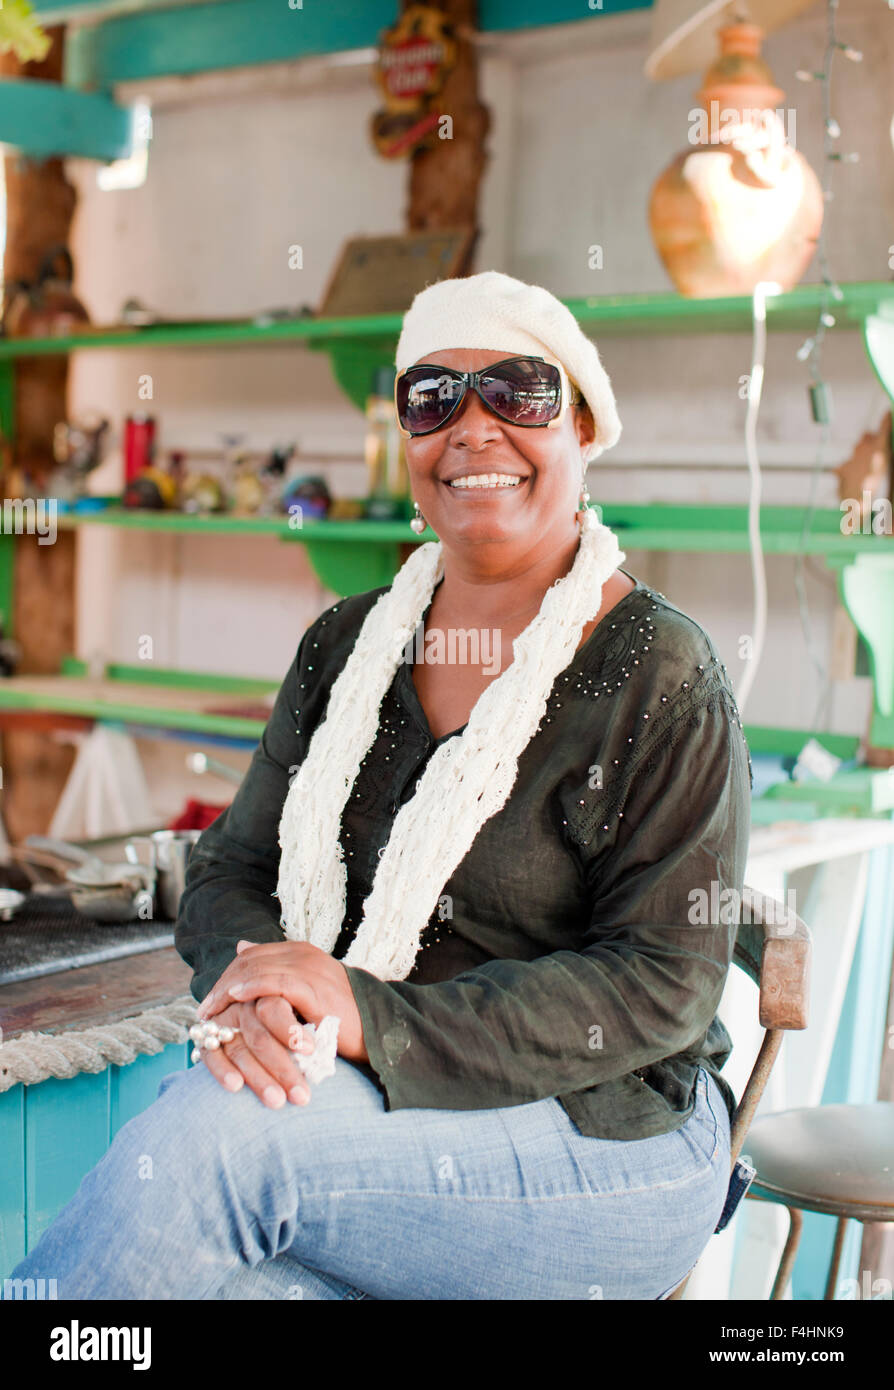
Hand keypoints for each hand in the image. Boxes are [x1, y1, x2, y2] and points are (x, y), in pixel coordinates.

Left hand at [197, 940, 368, 1064]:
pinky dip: (250, 988)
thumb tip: (241, 947)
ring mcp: (310, 968)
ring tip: (211, 1011)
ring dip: (228, 990)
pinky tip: (234, 999)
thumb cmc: (340, 1021)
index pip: (252, 956)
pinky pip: (274, 982)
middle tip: (204, 1011)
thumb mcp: (305, 993)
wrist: (377, 1032)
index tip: (210, 1002)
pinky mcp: (314, 987)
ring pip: (256, 969)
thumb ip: (275, 973)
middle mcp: (304, 955)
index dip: (228, 976)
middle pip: (250, 961)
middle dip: (222, 985)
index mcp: (302, 953)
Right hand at [197, 997, 314, 1108]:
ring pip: (239, 1048)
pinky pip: (212, 1055)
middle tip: (302, 1096)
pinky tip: (235, 1087)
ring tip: (277, 1102)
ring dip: (258, 1077)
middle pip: (260, 1034)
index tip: (310, 1050)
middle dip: (281, 1067)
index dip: (290, 1029)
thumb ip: (317, 1022)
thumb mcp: (311, 1015)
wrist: (265, 1034)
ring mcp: (224, 1021)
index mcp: (270, 992)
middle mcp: (244, 1004)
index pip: (275, 1007)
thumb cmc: (302, 1025)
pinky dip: (222, 1070)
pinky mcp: (208, 1040)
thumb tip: (346, 1034)